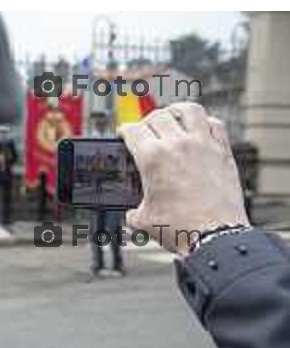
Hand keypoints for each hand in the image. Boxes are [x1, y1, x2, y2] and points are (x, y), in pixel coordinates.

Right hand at [117, 103, 249, 254]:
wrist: (215, 237)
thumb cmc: (181, 229)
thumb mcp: (143, 220)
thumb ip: (133, 210)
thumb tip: (133, 211)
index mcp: (152, 158)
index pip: (132, 130)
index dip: (124, 132)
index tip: (124, 135)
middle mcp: (177, 145)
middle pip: (156, 116)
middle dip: (146, 122)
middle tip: (144, 132)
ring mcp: (203, 145)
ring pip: (188, 110)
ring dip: (175, 112)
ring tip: (171, 118)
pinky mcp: (223, 153)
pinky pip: (215, 124)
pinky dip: (204, 122)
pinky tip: (199, 130)